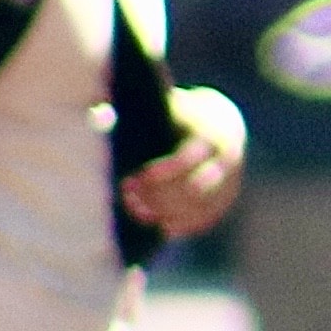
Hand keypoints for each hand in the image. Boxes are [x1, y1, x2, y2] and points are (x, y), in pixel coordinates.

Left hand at [121, 87, 248, 239]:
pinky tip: (161, 226)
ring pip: (199, 207)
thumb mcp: (165, 104)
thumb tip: (98, 113)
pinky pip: (207, 217)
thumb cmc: (180, 112)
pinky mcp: (228, 196)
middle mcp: (226, 158)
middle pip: (193, 188)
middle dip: (159, 197)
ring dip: (167, 213)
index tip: (132, 179)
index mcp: (209, 132)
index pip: (185, 160)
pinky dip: (184, 224)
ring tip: (138, 210)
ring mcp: (231, 179)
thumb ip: (137, 109)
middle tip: (129, 197)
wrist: (221, 120)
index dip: (158, 174)